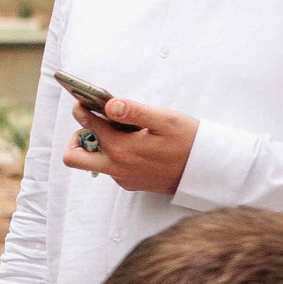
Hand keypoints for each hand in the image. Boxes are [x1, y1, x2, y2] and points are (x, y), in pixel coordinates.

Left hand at [62, 98, 197, 195]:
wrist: (208, 170)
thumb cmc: (189, 141)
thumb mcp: (165, 119)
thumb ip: (134, 111)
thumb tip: (109, 105)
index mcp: (123, 149)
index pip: (89, 126)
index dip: (83, 110)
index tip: (82, 100)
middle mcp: (118, 167)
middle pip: (74, 158)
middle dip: (77, 138)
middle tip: (92, 123)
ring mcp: (123, 178)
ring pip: (93, 162)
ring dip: (98, 145)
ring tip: (119, 129)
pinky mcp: (130, 183)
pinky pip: (111, 168)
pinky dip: (114, 153)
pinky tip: (133, 142)